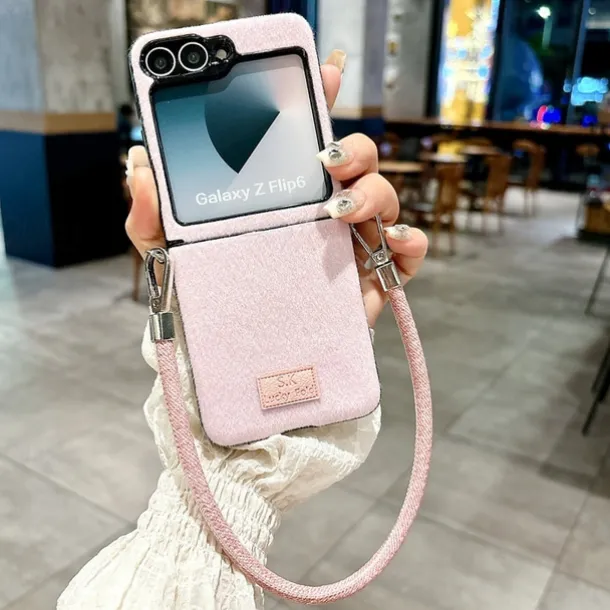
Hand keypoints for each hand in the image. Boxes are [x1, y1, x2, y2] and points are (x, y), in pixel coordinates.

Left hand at [125, 50, 427, 326]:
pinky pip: (405, 255)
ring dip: (372, 193)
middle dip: (352, 149)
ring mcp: (348, 245)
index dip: (321, 103)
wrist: (232, 356)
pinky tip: (392, 241)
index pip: (307, 141)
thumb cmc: (207, 298)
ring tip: (339, 210)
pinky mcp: (369, 280)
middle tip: (325, 161)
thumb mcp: (170, 254)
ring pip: (383, 197)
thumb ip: (148, 212)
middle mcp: (321, 212)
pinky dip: (410, 242)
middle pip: (356, 161)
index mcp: (283, 196)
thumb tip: (138, 163)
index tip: (326, 75)